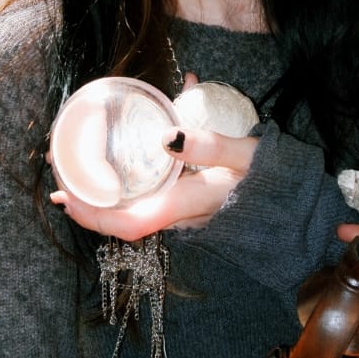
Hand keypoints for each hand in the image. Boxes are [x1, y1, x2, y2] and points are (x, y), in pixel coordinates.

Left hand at [51, 126, 258, 239]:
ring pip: (130, 213)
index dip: (93, 214)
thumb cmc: (274, 181)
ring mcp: (183, 215)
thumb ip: (210, 144)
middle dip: (86, 200)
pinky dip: (122, 190)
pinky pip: (145, 204)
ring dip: (100, 195)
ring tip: (75, 169)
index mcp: (188, 205)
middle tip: (59, 169)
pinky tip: (112, 170)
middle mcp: (180, 217)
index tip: (64, 196)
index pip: (129, 223)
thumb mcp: (246, 155)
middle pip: (120, 220)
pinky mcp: (188, 208)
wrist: (298, 209)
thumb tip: (166, 135)